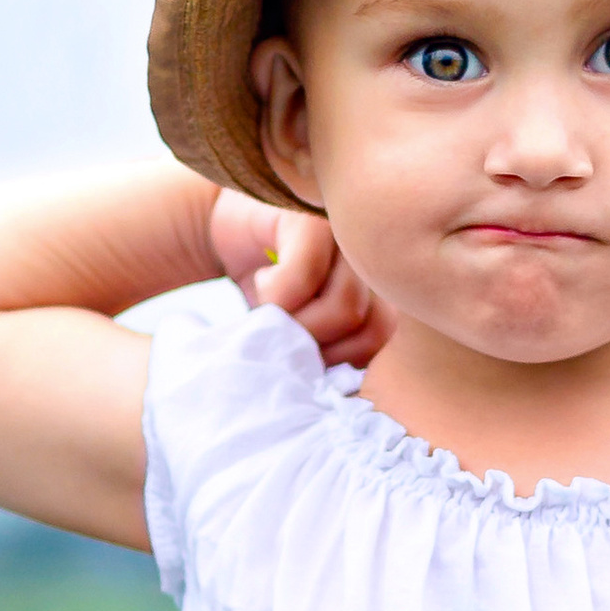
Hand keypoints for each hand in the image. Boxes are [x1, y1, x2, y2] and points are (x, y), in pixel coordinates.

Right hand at [207, 190, 387, 373]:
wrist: (226, 225)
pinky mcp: (311, 219)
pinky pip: (304, 277)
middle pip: (372, 328)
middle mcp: (373, 257)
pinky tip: (262, 279)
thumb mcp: (302, 323)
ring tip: (272, 307)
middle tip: (284, 331)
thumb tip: (344, 391)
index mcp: (381, 283)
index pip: (383, 339)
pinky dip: (274, 294)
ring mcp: (347, 234)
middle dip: (319, 346)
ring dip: (296, 323)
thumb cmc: (270, 283)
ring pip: (345, 307)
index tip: (305, 348)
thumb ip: (335, 345)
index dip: (342, 358)